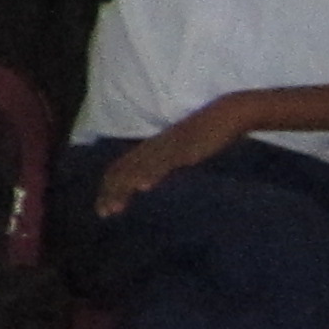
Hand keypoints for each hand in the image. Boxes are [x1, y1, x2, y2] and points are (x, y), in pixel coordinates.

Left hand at [94, 102, 238, 216]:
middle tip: (103, 213)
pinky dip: (152, 174)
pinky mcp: (184, 148)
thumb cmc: (204, 135)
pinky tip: (144, 187)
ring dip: (125, 188)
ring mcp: (167, 147)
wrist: (225, 114)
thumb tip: (154, 185)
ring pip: (139, 168)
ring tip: (115, 207)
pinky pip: (164, 162)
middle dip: (111, 192)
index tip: (102, 209)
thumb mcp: (180, 153)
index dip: (108, 187)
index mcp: (150, 148)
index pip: (120, 167)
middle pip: (123, 169)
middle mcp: (153, 147)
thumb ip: (165, 166)